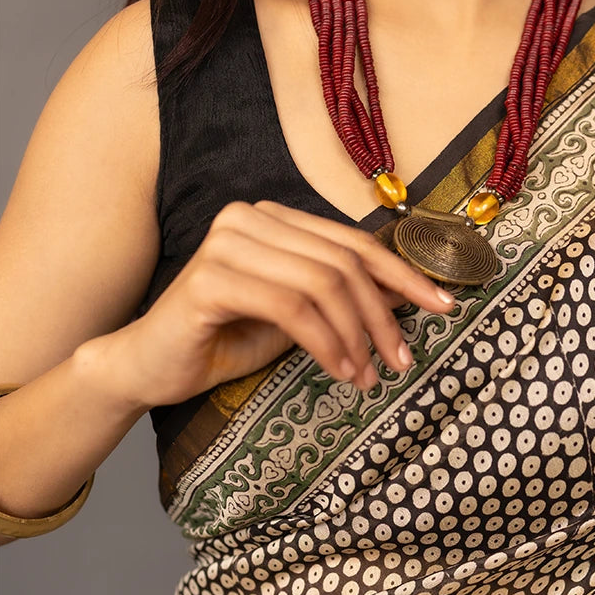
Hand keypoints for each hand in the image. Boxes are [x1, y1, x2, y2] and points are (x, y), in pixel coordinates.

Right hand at [102, 200, 454, 409]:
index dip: (404, 274)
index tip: (444, 306)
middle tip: (401, 362)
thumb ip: (342, 300)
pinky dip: (326, 343)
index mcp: (274, 218)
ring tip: (368, 376)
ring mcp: (227, 243)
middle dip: (383, 316)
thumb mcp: (298, 318)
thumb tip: (409, 300)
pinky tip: (340, 371)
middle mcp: (249, 218)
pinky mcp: (210, 279)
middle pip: (344, 262)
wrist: (150, 367)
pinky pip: (291, 307)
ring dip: (356, 336)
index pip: (352, 242)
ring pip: (322, 284)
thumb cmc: (224, 341)